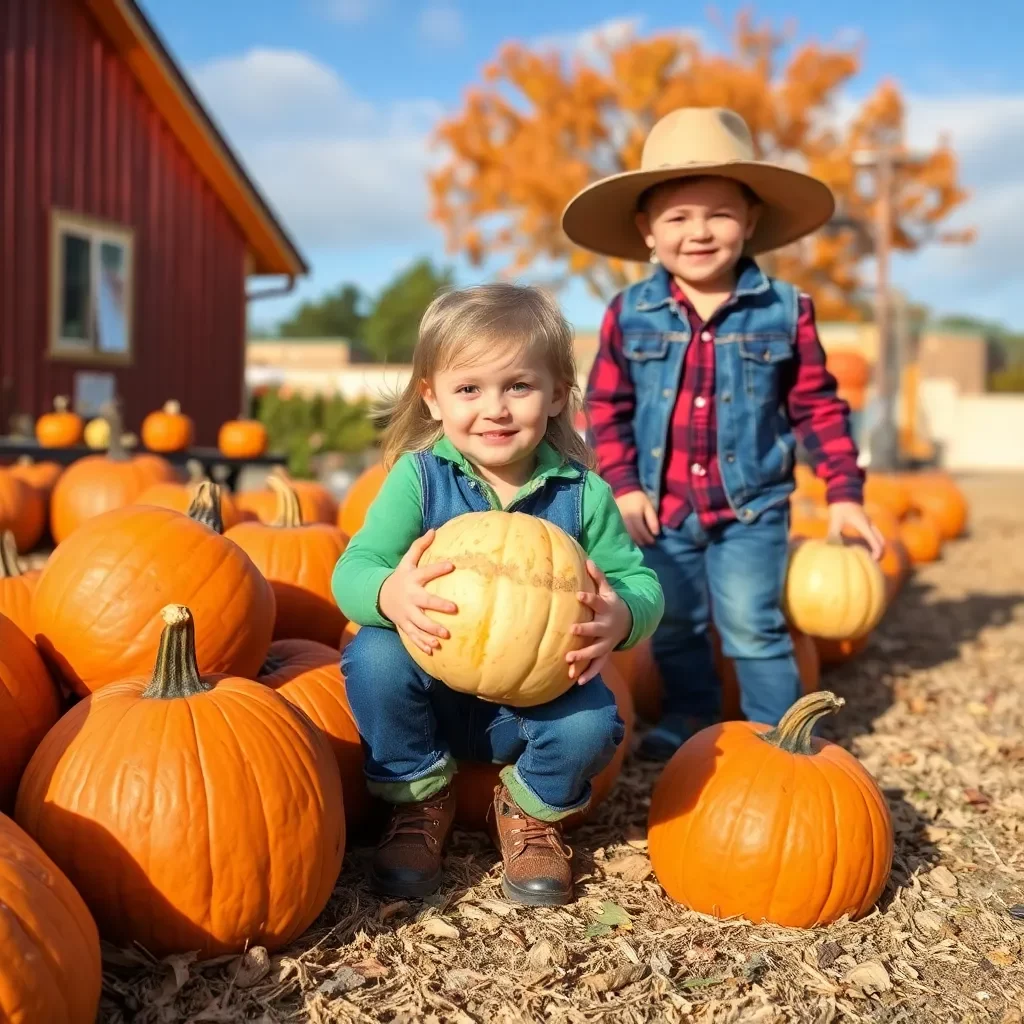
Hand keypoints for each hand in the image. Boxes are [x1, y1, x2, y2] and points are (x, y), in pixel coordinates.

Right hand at [378, 529, 457, 654]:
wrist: (378, 597)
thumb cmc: (400, 577)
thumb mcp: (406, 561)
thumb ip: (419, 546)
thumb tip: (434, 530)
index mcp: (412, 580)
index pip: (426, 572)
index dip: (438, 568)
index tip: (452, 565)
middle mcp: (409, 597)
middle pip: (424, 602)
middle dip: (438, 605)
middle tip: (454, 608)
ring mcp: (406, 613)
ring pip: (419, 623)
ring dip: (431, 630)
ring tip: (445, 636)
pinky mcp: (404, 625)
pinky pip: (413, 636)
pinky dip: (421, 644)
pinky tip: (433, 650)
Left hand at [566, 560, 632, 684]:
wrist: (629, 622)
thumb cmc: (612, 604)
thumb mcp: (608, 590)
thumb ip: (598, 577)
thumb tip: (587, 560)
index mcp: (606, 609)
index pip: (597, 602)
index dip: (588, 598)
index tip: (578, 594)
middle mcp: (606, 627)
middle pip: (595, 629)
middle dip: (584, 630)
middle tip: (571, 629)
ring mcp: (606, 642)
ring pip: (595, 650)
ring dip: (583, 656)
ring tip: (568, 659)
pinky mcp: (605, 654)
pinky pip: (598, 666)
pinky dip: (589, 673)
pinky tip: (577, 681)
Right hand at [616, 490, 659, 545]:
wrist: (624, 491)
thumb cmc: (638, 498)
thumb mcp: (648, 506)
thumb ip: (652, 519)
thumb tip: (656, 533)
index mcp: (635, 517)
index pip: (642, 532)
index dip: (648, 539)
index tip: (654, 542)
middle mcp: (626, 522)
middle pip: (635, 537)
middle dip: (643, 542)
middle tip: (649, 544)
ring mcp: (620, 523)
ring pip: (629, 537)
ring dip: (636, 541)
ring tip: (642, 543)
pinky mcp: (616, 523)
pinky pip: (624, 533)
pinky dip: (630, 538)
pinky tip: (634, 539)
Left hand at [828, 501, 885, 560]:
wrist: (843, 493)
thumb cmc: (839, 507)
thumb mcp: (835, 521)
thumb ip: (833, 534)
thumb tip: (830, 547)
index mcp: (864, 526)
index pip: (876, 542)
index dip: (877, 553)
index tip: (871, 562)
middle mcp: (870, 525)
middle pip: (882, 541)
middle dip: (880, 553)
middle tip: (872, 563)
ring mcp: (869, 523)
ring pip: (879, 538)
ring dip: (877, 548)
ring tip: (868, 558)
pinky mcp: (866, 523)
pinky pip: (874, 535)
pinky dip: (873, 543)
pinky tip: (862, 549)